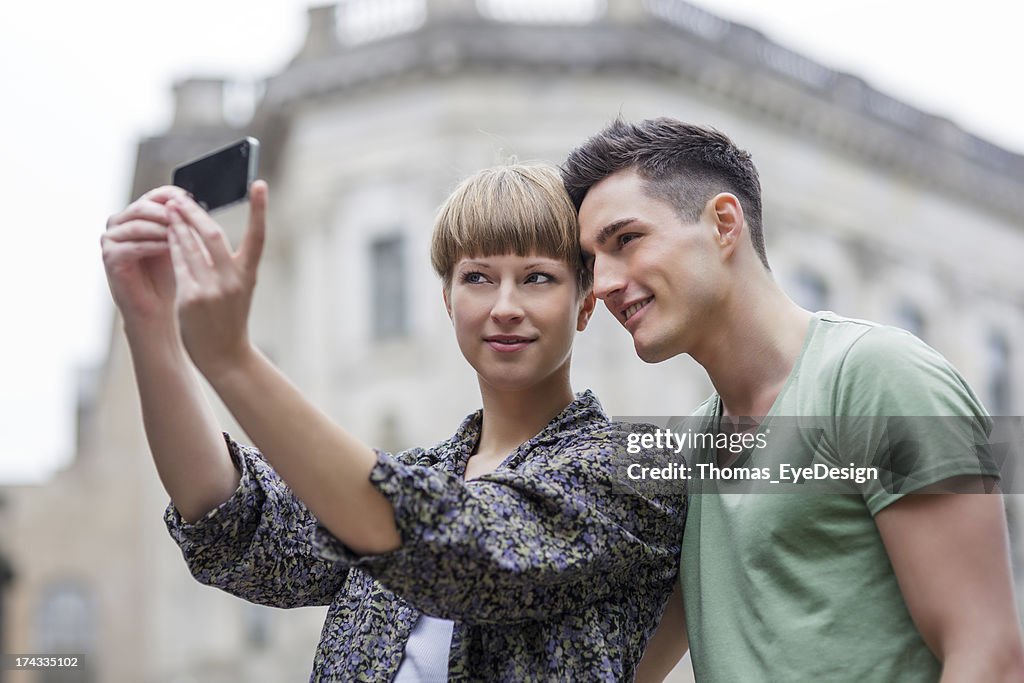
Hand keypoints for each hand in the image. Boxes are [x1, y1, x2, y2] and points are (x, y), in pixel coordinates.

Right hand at [102, 186, 188, 325]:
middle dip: (168, 212)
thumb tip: (192, 203)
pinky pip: (132, 245)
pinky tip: (169, 248)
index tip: (192, 201)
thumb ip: (181, 223)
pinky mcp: (110, 256)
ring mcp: (112, 239)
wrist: (159, 308)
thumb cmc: (171, 277)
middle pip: (143, 206)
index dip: (173, 196)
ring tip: (182, 233)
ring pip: (137, 224)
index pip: (154, 196)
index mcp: (138, 216)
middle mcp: (121, 223)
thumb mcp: (180, 244)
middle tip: (187, 216)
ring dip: (162, 227)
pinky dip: (153, 245)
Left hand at [165, 181, 267, 377]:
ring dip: (176, 225)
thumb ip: (225, 263)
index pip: (258, 236)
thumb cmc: (230, 319)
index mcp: (248, 275)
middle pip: (213, 234)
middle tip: (180, 198)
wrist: (225, 356)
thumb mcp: (237, 289)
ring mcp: (212, 289)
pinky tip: (164, 235)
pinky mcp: (191, 298)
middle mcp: (232, 279)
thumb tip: (204, 232)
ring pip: (190, 247)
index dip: (260, 209)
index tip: (259, 183)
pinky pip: (178, 265)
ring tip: (168, 210)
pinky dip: (171, 247)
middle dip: (193, 213)